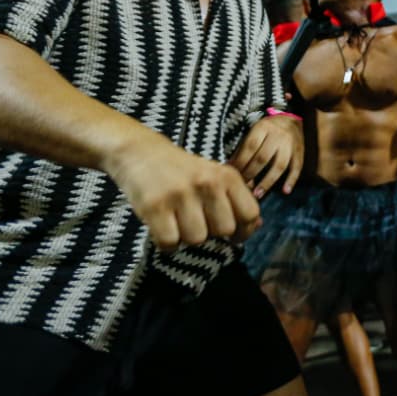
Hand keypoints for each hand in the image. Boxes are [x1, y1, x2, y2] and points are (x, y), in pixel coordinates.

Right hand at [105, 134, 260, 250]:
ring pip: (197, 239)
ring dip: (187, 237)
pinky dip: (166, 242)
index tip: (234, 234)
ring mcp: (180, 194)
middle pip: (224, 230)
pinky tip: (163, 227)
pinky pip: (170, 243)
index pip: (249, 213)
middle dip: (212, 232)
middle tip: (197, 220)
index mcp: (226, 175)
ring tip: (178, 221)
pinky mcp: (155, 207)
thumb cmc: (182, 171)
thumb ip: (236, 199)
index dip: (244, 230)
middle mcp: (207, 183)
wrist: (139, 152)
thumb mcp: (214, 176)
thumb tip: (256, 225)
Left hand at [230, 114, 303, 198]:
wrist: (291, 119)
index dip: (241, 162)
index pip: (250, 147)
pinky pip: (297, 167)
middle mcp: (278, 135)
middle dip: (251, 174)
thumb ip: (242, 150)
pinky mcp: (300, 152)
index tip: (234, 175)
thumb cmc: (266, 130)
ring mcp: (290, 144)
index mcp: (263, 128)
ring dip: (268, 182)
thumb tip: (229, 168)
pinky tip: (285, 191)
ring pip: (279, 165)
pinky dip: (291, 180)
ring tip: (257, 194)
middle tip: (242, 187)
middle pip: (263, 158)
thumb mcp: (253, 133)